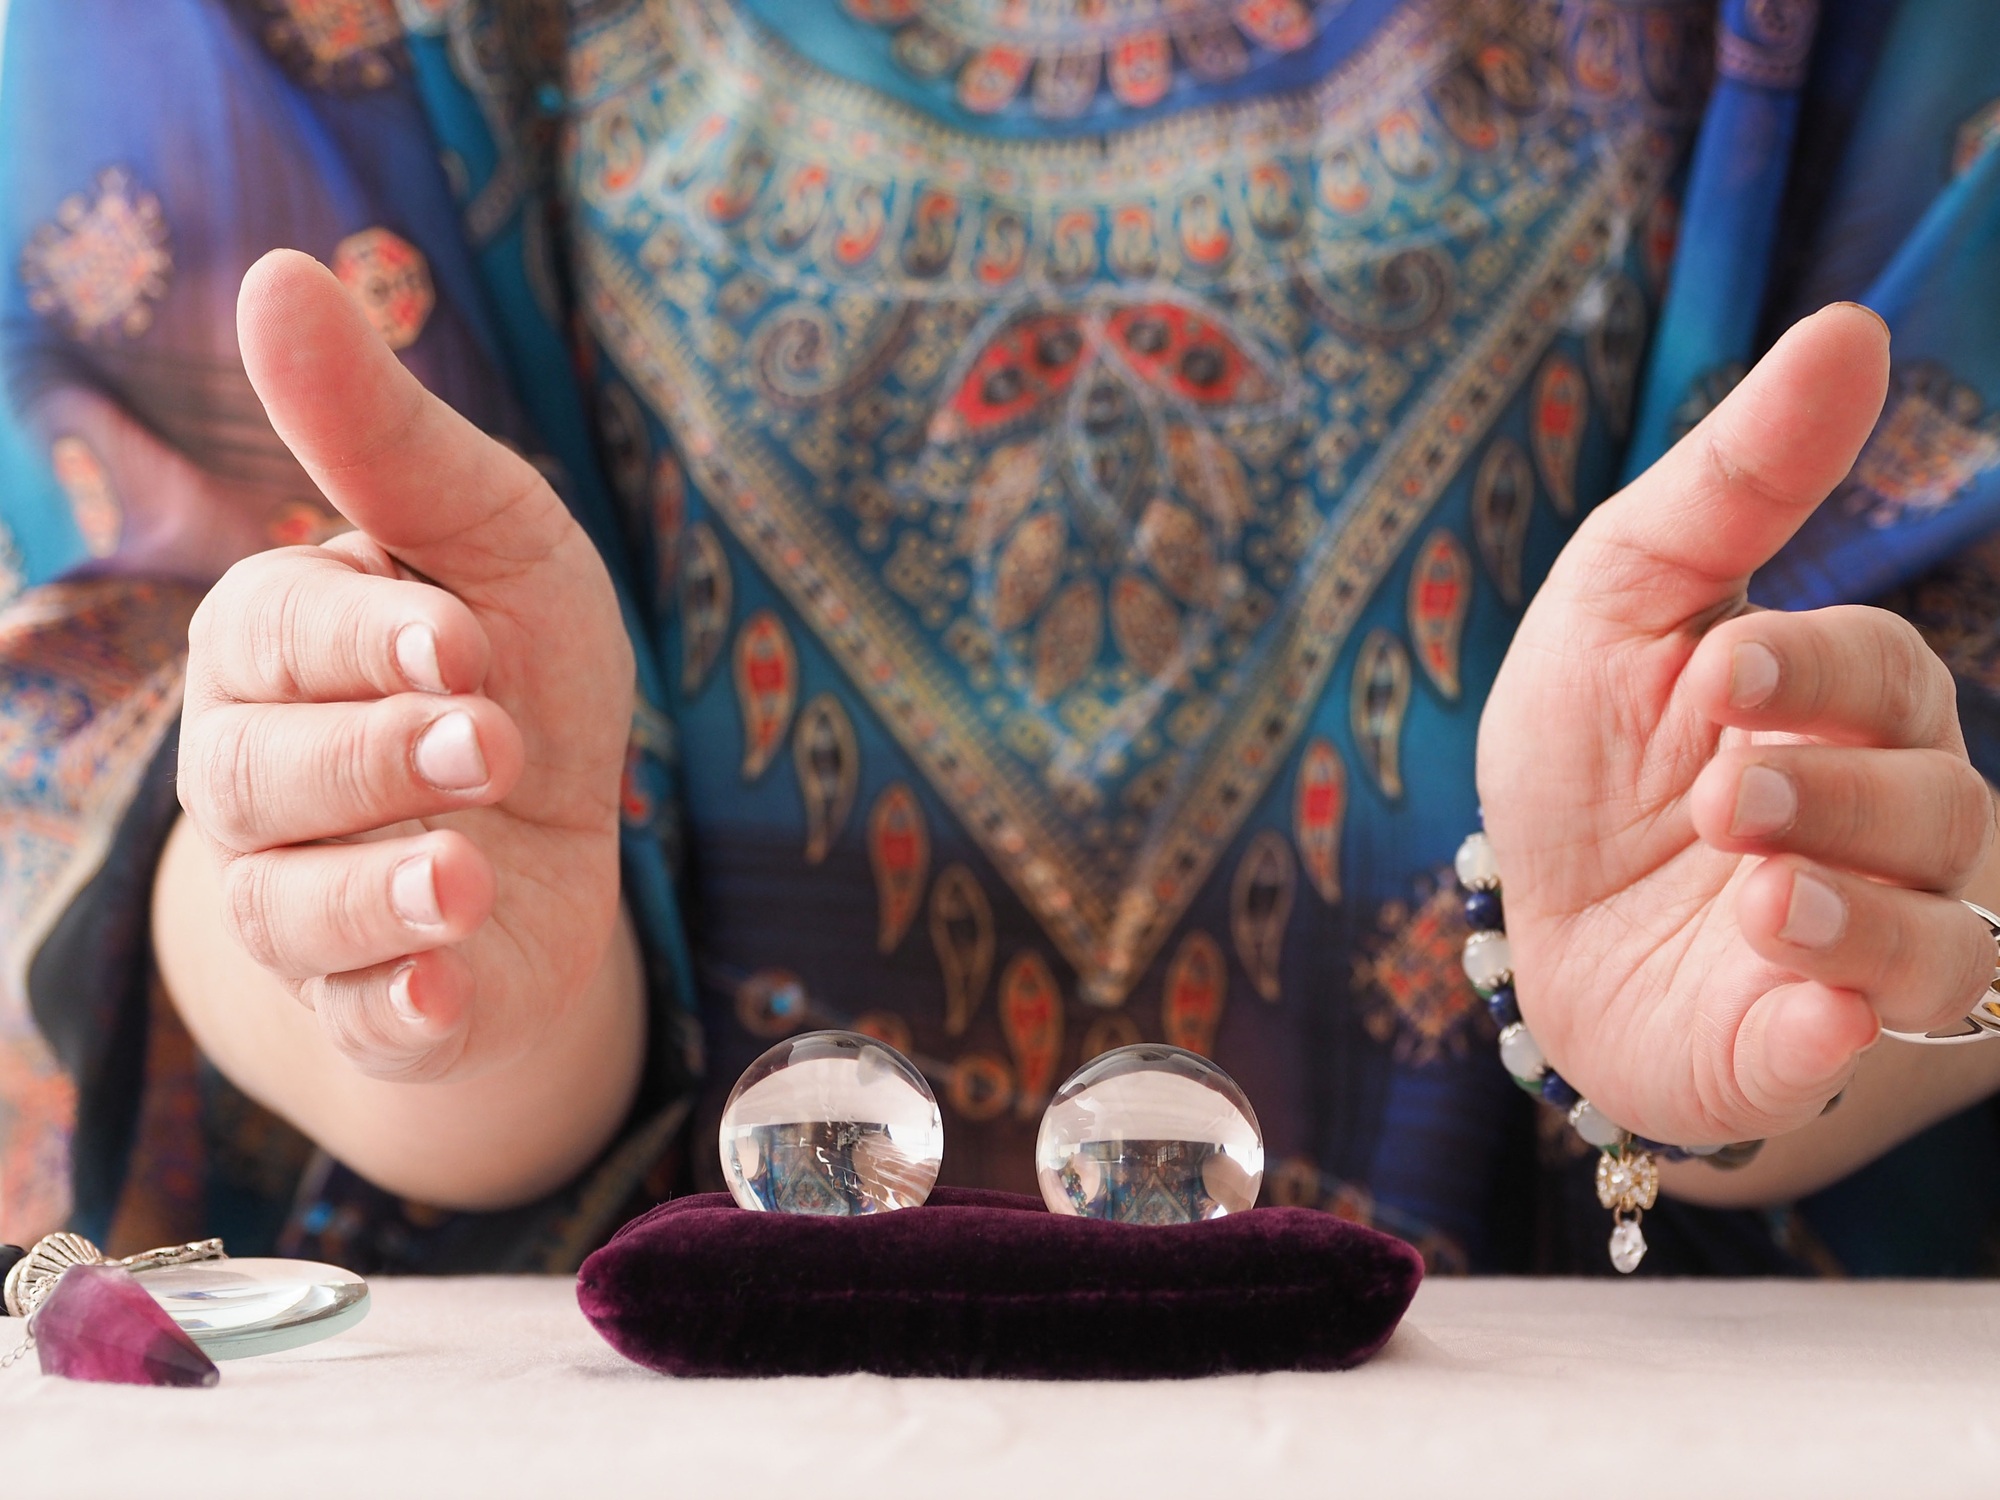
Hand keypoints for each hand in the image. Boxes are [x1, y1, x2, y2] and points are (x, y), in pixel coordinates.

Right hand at [177, 250, 634, 1082]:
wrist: (559, 831)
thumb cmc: (514, 665)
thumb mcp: (487, 536)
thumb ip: (386, 436)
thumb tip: (280, 273)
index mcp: (278, 646)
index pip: (277, 634)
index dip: (363, 639)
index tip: (457, 639)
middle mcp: (258, 774)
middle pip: (262, 771)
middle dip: (378, 753)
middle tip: (489, 737)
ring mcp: (303, 897)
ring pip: (289, 901)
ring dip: (379, 887)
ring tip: (470, 873)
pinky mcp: (372, 999)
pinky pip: (353, 1012)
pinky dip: (392, 1003)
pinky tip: (438, 990)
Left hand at [1480, 303, 1996, 1146]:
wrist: (1536, 916)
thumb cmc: (1593, 752)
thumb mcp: (1622, 601)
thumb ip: (1731, 483)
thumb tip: (1851, 325)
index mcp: (1849, 703)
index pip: (1882, 668)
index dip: (1813, 667)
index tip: (1718, 671)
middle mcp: (1890, 823)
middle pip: (1930, 800)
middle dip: (1828, 791)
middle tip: (1725, 794)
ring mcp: (1860, 944)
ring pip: (1939, 937)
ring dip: (1849, 912)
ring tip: (1749, 893)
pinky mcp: (1804, 1045)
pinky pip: (1868, 1046)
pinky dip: (1834, 1031)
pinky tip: (1796, 1009)